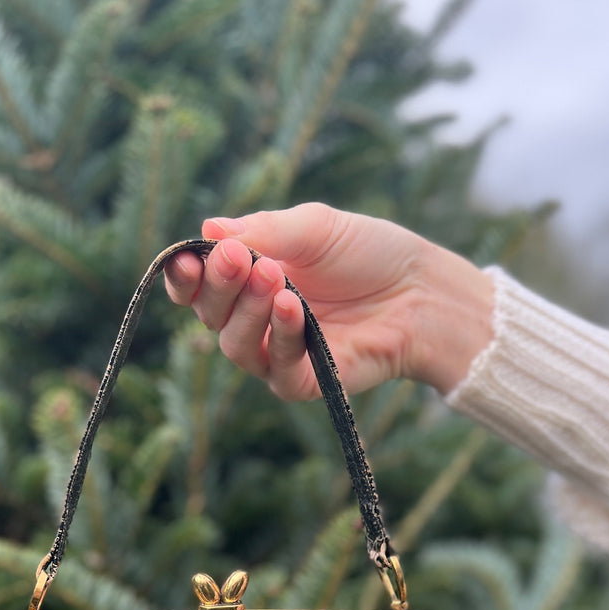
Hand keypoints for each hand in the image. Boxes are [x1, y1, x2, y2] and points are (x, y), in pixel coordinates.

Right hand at [163, 203, 493, 398]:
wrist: (422, 290)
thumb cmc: (369, 254)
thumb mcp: (315, 228)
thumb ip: (264, 230)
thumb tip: (208, 229)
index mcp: (248, 281)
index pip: (199, 286)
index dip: (186, 276)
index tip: (187, 258)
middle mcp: (255, 322)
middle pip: (210, 315)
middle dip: (219, 285)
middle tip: (238, 258)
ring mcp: (278, 355)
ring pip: (236, 346)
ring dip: (248, 310)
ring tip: (272, 275)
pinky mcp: (305, 382)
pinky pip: (278, 370)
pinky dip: (282, 337)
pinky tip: (292, 306)